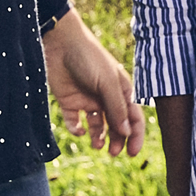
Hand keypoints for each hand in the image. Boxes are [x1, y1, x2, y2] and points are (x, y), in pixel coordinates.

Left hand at [43, 9, 144, 156]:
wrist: (59, 43)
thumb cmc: (89, 57)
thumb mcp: (107, 82)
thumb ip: (117, 107)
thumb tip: (128, 132)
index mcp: (121, 90)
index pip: (133, 117)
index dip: (135, 135)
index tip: (133, 153)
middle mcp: (106, 97)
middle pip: (116, 125)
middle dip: (117, 140)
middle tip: (113, 153)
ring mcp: (88, 100)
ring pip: (98, 126)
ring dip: (99, 138)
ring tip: (97, 145)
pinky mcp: (70, 102)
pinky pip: (75, 122)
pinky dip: (77, 129)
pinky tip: (79, 130)